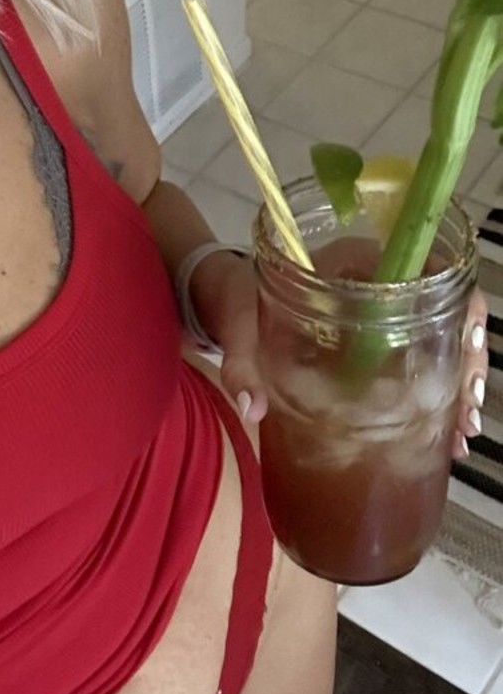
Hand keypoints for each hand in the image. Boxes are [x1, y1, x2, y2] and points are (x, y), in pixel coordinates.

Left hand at [207, 238, 489, 452]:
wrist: (225, 300)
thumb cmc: (234, 299)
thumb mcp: (238, 326)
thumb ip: (242, 363)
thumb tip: (252, 408)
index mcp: (350, 261)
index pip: (425, 272)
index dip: (458, 310)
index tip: (467, 352)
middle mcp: (375, 281)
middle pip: (446, 311)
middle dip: (466, 362)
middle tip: (466, 413)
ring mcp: (379, 312)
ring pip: (439, 339)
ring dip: (458, 383)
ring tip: (460, 432)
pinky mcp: (374, 340)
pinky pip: (418, 359)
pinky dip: (436, 392)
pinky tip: (446, 431)